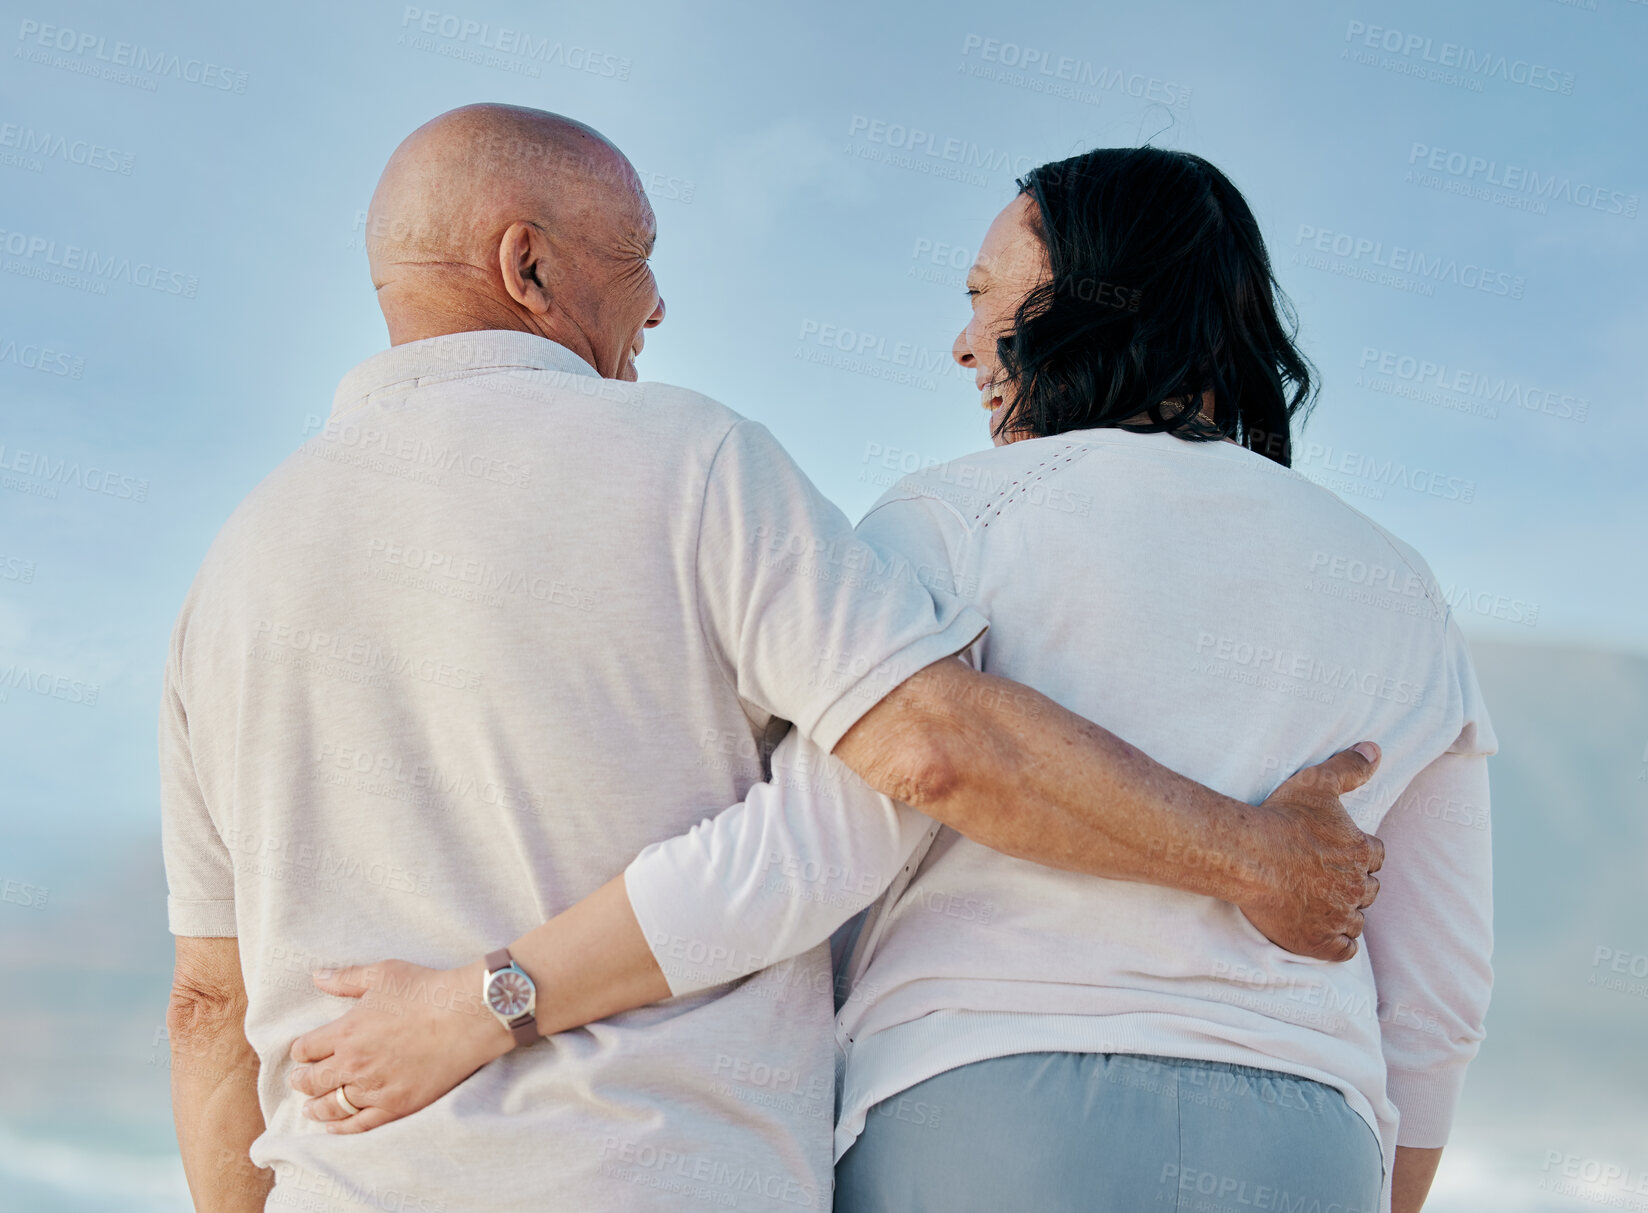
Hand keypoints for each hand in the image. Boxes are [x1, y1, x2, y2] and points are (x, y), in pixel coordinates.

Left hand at [286, 958, 513, 1132]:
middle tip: (300, 1080)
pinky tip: (333, 1126)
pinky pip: (359, 1124)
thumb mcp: (384, 974)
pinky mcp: (396, 1105)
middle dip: (302, 1080)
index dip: (301, 1050)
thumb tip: (317, 976)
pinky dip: (341, 1127)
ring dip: (315, 1107)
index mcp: (345, 1031)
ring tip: (311, 1108)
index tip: (304, 1051)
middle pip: (312, 1081)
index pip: (305, 1049)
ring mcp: (374, 1088)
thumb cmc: (427, 991)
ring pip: (331, 1106)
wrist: (467, 1017)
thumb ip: (347, 978)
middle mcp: (353, 1064)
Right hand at [1242, 743, 1385, 961]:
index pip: (1376, 856)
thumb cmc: (1282, 819)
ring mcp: (1339, 917)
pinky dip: (1339, 944)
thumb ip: (1349, 767)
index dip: (1361, 853)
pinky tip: (1325, 934)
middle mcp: (1357, 887)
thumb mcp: (1316, 783)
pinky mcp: (1319, 942)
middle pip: (1368, 889)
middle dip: (1355, 884)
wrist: (1250, 858)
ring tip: (1322, 904)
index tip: (1342, 852)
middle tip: (1328, 878)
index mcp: (1361, 852)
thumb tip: (1375, 749)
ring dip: (1346, 913)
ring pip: (1356, 920)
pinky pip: (1344, 950)